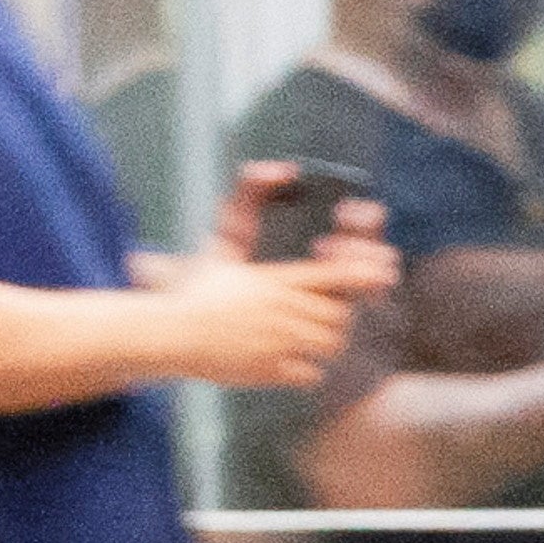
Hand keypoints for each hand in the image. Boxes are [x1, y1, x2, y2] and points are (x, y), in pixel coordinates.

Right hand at [160, 170, 396, 389]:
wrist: (167, 334)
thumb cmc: (193, 289)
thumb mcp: (222, 244)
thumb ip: (249, 203)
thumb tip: (281, 167)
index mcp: (275, 280)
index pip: (336, 276)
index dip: (360, 276)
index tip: (375, 276)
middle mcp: (282, 312)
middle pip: (340, 315)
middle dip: (340, 314)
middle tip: (327, 313)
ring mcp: (276, 345)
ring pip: (330, 344)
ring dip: (327, 341)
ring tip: (311, 337)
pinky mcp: (266, 372)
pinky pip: (310, 375)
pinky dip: (308, 369)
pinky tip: (292, 361)